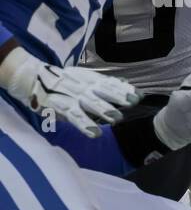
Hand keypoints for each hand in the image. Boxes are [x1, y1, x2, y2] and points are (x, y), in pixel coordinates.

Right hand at [0, 45, 137, 136]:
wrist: (30, 76)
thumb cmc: (61, 79)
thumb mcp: (83, 77)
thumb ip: (103, 83)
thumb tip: (126, 85)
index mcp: (88, 78)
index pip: (109, 83)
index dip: (124, 89)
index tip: (140, 95)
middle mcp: (81, 85)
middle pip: (102, 90)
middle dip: (118, 96)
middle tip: (134, 103)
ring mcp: (70, 95)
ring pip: (88, 102)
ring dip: (103, 110)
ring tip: (117, 118)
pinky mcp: (58, 105)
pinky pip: (73, 116)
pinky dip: (84, 124)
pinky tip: (94, 134)